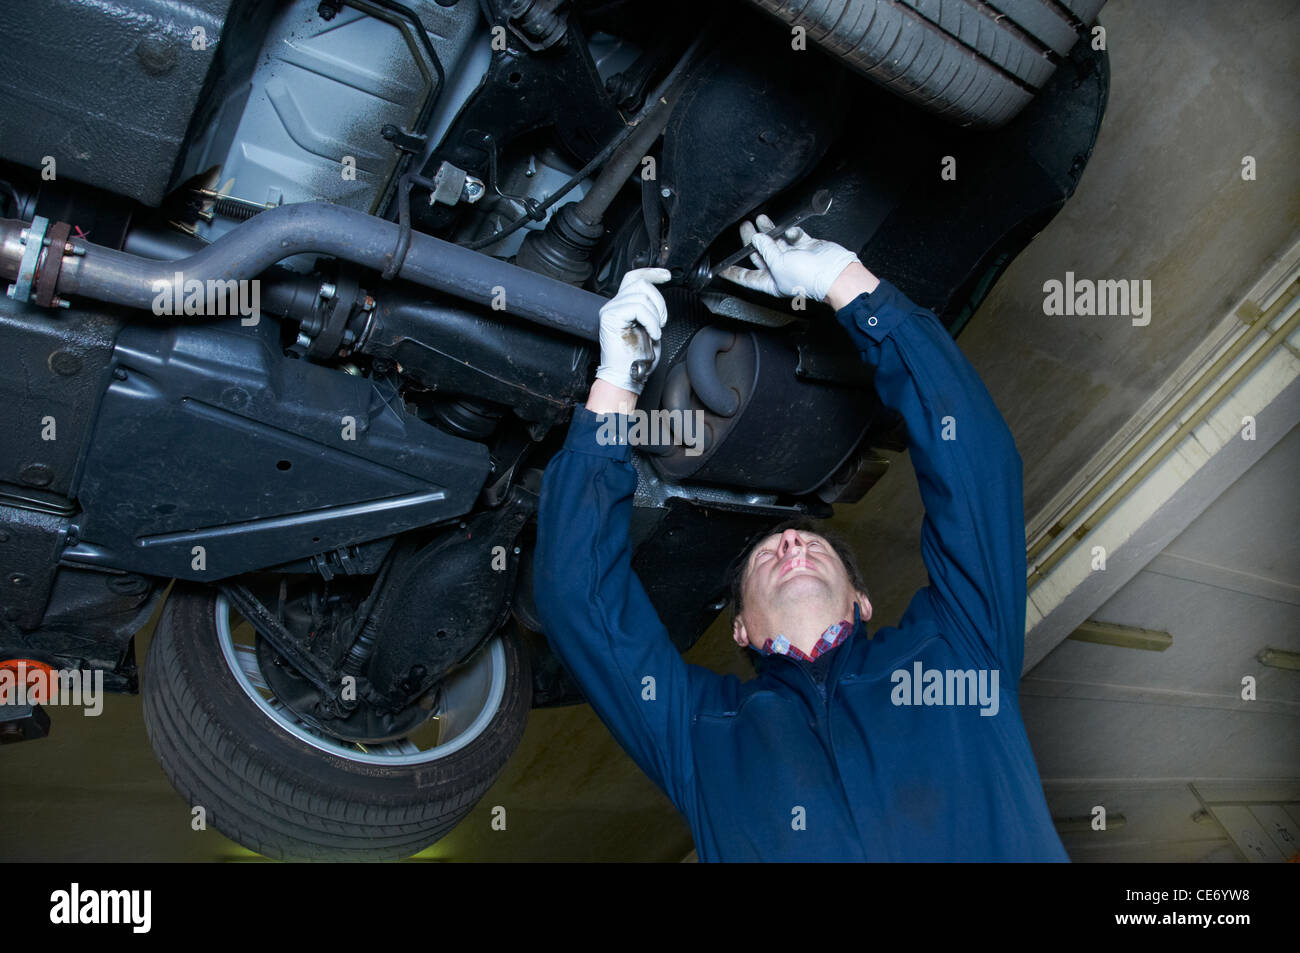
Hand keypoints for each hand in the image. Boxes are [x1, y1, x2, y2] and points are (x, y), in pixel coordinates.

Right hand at [594, 267, 671, 394]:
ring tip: (655, 332)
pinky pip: (638, 308)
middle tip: (662, 321)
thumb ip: (650, 310)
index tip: (666, 275)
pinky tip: (652, 334)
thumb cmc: (637, 360)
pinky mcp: (611, 317)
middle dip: (659, 301)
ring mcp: (610, 310)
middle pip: (640, 284)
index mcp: (621, 306)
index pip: (633, 278)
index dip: (651, 272)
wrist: (626, 377)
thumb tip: (658, 299)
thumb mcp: (650, 328)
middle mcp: (613, 305)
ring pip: (641, 296)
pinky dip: (651, 321)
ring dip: (656, 316)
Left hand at [717, 213, 860, 302]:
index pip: (746, 277)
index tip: (720, 268)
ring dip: (767, 231)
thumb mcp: (778, 264)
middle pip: (759, 255)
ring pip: (774, 242)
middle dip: (751, 241)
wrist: (833, 271)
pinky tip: (789, 231)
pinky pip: (791, 236)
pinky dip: (789, 231)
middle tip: (744, 228)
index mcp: (770, 282)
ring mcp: (792, 258)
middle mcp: (779, 270)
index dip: (733, 272)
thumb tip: (758, 238)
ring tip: (760, 220)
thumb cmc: (808, 277)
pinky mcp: (804, 247)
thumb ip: (765, 250)